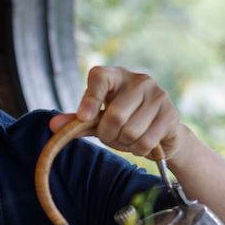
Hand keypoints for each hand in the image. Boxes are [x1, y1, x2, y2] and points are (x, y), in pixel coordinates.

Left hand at [49, 66, 183, 160]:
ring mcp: (158, 95)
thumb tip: (53, 126)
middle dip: (108, 134)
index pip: (99, 77)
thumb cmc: (124, 122)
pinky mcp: (171, 114)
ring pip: (130, 131)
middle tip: (112, 136)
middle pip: (114, 116)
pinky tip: (142, 143)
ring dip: (124, 143)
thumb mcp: (98, 120)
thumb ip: (77, 122)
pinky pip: (146, 141)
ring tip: (128, 138)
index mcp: (116, 76)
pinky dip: (139, 149)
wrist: (161, 133)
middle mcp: (139, 80)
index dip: (90, 99)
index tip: (84, 117)